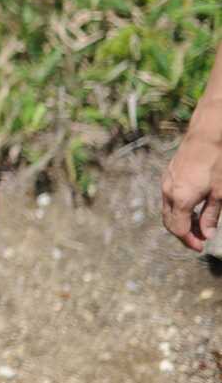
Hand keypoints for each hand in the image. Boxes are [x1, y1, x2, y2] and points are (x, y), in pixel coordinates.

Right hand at [160, 128, 221, 251]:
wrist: (207, 135)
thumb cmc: (216, 163)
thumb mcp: (219, 193)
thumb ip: (211, 216)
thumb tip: (207, 234)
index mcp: (180, 199)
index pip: (178, 229)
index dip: (189, 241)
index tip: (201, 247)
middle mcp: (168, 192)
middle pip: (169, 222)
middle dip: (183, 233)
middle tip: (201, 239)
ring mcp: (166, 181)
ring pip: (168, 210)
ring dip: (181, 220)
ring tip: (199, 224)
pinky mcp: (169, 174)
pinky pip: (169, 198)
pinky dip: (178, 208)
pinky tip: (193, 207)